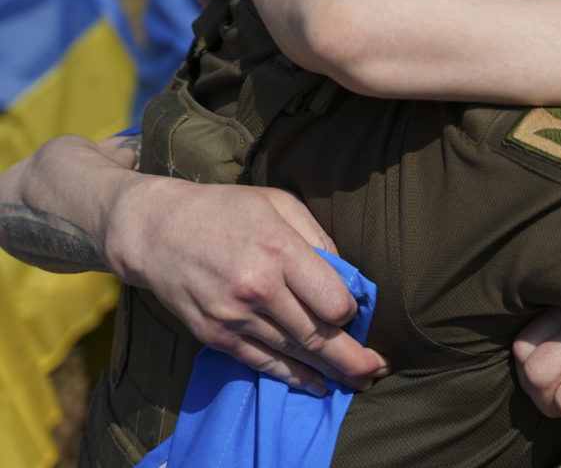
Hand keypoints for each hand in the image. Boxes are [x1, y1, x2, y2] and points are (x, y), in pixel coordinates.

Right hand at [104, 177, 388, 393]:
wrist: (155, 230)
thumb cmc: (225, 209)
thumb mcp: (278, 202)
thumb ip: (318, 237)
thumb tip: (347, 276)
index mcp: (279, 250)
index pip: (333, 301)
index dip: (352, 312)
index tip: (356, 311)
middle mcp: (257, 288)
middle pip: (318, 335)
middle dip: (353, 358)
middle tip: (377, 369)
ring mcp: (234, 316)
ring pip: (294, 353)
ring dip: (329, 371)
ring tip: (358, 379)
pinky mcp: (215, 335)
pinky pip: (261, 363)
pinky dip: (292, 377)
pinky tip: (316, 385)